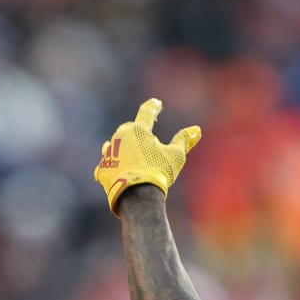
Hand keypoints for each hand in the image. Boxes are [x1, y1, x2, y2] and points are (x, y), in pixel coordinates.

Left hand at [95, 98, 202, 212]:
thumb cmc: (159, 172)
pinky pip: (106, 164)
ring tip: (128, 150)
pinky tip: (114, 168)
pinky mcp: (103, 170)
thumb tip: (196, 130)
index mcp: (138, 131)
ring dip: (122, 145)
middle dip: (136, 130)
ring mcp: (109, 154)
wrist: (137, 196)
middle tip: (144, 134)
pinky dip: (112, 164)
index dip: (153, 107)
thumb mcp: (176, 155)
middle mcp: (120, 138)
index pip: (146, 113)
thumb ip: (184, 140)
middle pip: (128, 128)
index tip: (156, 103)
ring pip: (114, 144)